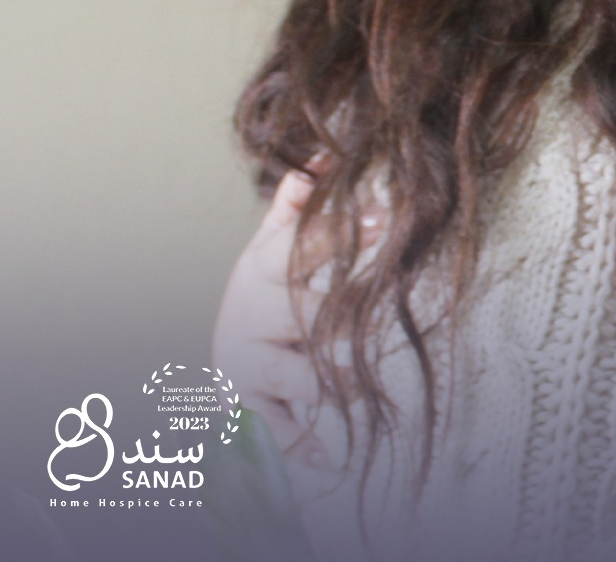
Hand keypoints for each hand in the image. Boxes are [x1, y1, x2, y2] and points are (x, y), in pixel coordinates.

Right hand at [212, 166, 382, 479]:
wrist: (227, 352)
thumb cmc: (267, 292)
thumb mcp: (275, 247)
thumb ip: (297, 206)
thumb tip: (323, 156)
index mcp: (261, 268)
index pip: (302, 246)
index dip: (340, 232)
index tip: (384, 217)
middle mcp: (249, 316)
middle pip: (305, 311)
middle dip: (346, 311)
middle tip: (387, 311)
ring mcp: (246, 363)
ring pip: (293, 372)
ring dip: (330, 379)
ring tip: (359, 384)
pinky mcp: (246, 406)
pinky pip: (276, 428)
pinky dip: (302, 446)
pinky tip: (332, 460)